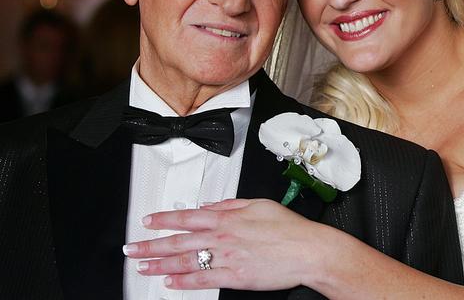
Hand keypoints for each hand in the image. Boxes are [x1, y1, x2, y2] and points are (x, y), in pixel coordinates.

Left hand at [122, 198, 324, 290]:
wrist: (307, 249)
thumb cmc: (288, 228)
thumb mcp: (259, 204)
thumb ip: (232, 204)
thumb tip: (211, 205)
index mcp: (228, 217)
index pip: (187, 216)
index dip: (164, 219)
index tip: (148, 221)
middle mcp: (223, 237)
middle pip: (179, 240)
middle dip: (152, 245)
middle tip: (132, 248)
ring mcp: (227, 258)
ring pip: (185, 261)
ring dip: (161, 264)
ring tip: (143, 266)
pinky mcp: (234, 277)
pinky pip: (203, 279)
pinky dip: (183, 282)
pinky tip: (170, 283)